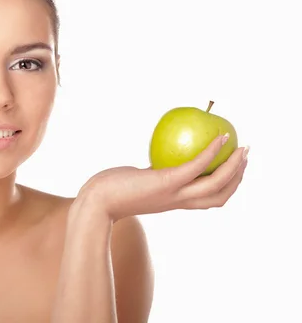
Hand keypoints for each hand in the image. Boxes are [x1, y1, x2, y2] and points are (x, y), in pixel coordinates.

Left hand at [76, 134, 248, 221]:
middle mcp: (178, 201)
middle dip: (238, 177)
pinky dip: (211, 152)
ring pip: (216, 184)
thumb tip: (157, 161)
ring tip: (242, 147)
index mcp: (174, 202)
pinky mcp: (166, 182)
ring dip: (234, 166)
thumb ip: (151, 176)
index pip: (208, 199)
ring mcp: (174, 193)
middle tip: (245, 155)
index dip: (225, 186)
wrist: (95, 204)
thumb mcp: (137, 183)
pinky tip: (219, 137)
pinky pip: (196, 166)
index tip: (232, 168)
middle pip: (220, 194)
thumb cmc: (110, 191)